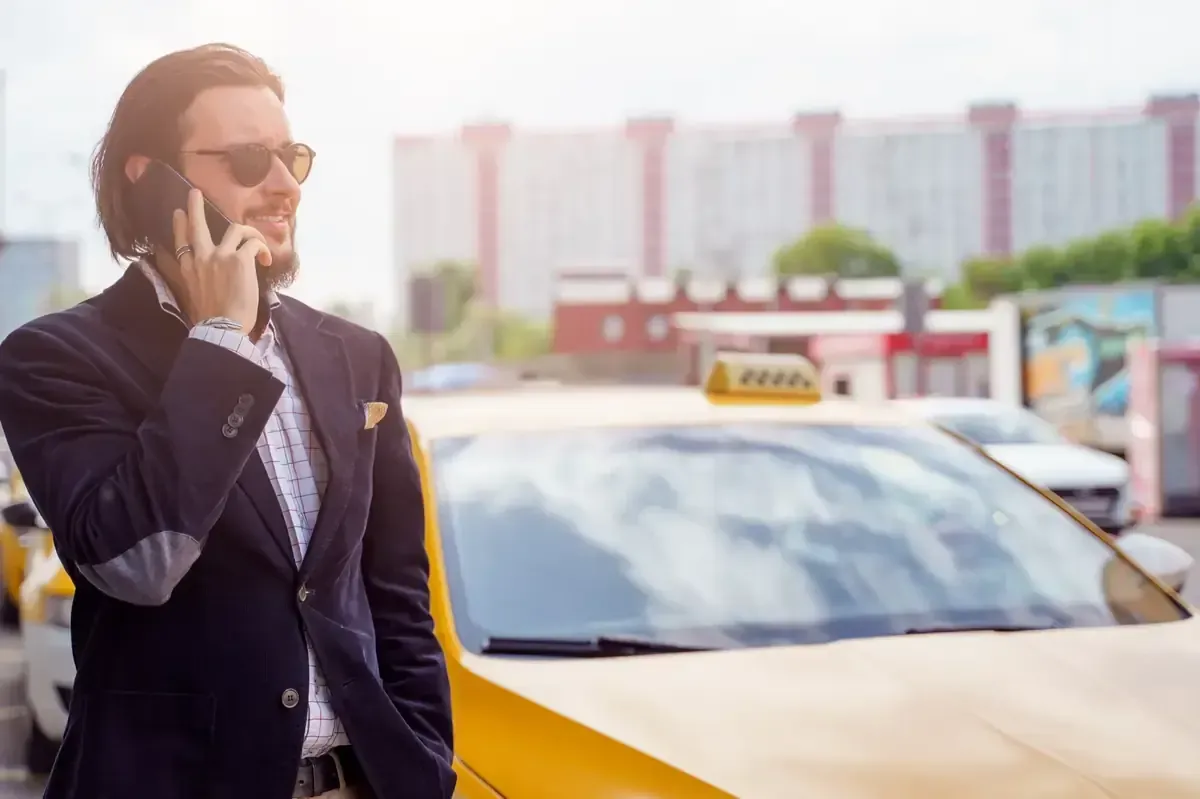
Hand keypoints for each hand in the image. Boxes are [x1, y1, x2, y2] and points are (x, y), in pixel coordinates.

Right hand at [172, 189, 271, 331]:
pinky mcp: (240, 259)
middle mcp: (201, 258)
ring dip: (248, 232)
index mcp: (188, 269)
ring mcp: (220, 256)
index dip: (179, 225)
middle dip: (195, 207)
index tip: (179, 214)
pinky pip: (253, 243)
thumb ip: (199, 279)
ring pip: (234, 229)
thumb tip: (211, 277)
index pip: (181, 241)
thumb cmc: (212, 319)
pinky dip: (262, 248)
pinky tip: (267, 260)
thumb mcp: (195, 295)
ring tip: (256, 240)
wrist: (221, 328)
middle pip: (197, 225)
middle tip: (195, 193)